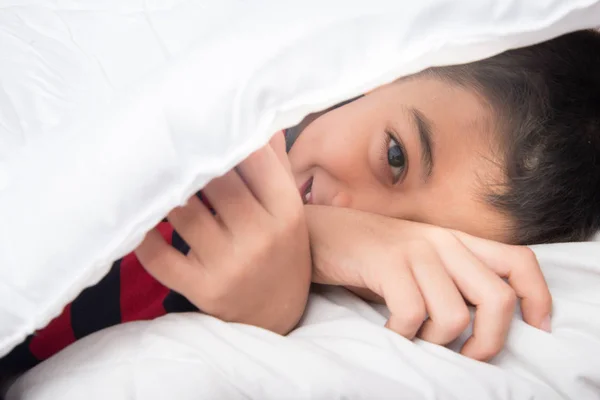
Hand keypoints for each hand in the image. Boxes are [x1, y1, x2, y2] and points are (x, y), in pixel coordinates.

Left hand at [135, 133, 311, 334]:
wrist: (279, 315)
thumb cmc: (282, 251)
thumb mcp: (288, 209)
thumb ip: (274, 166)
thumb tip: (258, 118)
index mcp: (286, 211)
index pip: (253, 161)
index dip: (225, 137)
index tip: (198, 120)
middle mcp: (261, 237)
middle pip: (215, 182)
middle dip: (189, 160)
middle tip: (165, 139)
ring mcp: (231, 266)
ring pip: (183, 213)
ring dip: (163, 191)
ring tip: (148, 171)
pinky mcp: (203, 290)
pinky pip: (159, 257)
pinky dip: (143, 235)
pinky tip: (139, 217)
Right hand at [306, 205, 551, 360]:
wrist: (315, 231)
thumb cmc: (365, 256)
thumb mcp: (413, 263)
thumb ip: (445, 282)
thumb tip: (475, 327)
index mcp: (454, 240)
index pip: (519, 261)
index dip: (537, 298)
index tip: (536, 329)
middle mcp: (442, 241)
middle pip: (497, 298)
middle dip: (489, 341)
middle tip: (466, 356)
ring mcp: (415, 250)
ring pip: (455, 316)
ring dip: (435, 342)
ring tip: (414, 337)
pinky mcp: (387, 262)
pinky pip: (413, 315)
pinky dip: (402, 336)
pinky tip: (388, 331)